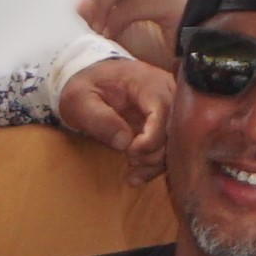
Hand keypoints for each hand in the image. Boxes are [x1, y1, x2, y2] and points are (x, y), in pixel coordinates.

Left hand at [53, 58, 175, 169]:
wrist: (91, 79)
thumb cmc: (85, 87)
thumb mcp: (79, 100)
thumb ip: (99, 119)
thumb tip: (124, 142)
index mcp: (147, 81)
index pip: (163, 110)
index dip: (151, 138)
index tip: (130, 152)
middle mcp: (166, 92)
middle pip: (176, 128)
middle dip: (155, 153)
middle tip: (130, 161)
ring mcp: (169, 108)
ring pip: (176, 141)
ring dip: (156, 163)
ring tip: (133, 174)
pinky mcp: (166, 123)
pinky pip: (168, 147)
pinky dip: (155, 164)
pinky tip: (137, 176)